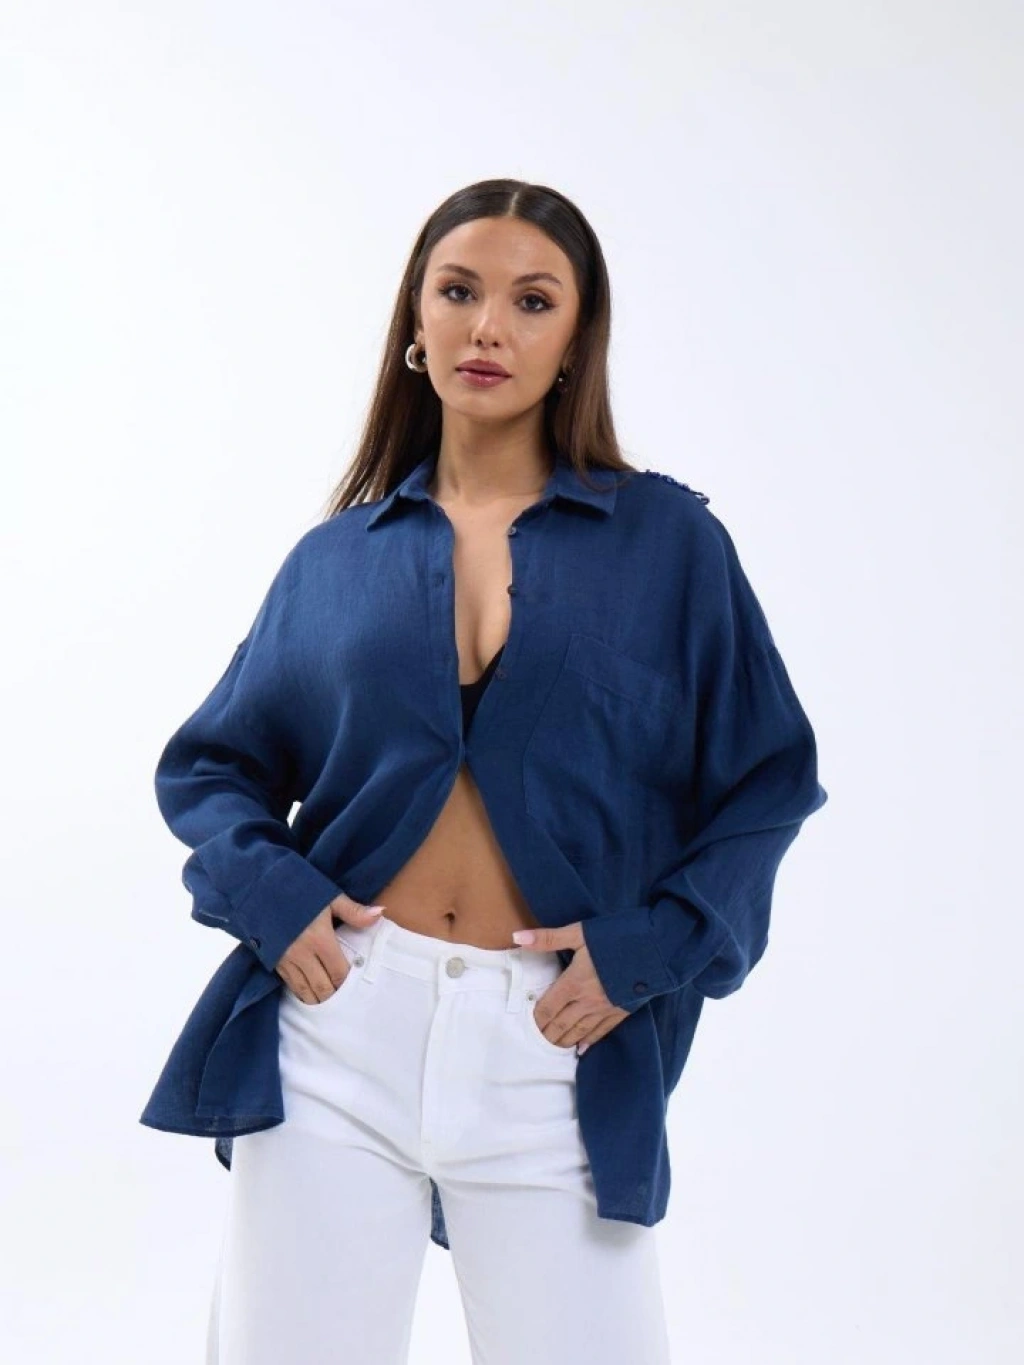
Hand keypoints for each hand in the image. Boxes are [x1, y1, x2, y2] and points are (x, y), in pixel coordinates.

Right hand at [275, 893, 384, 1004]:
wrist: (258, 887)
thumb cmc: (297, 889)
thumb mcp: (328, 896)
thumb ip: (353, 910)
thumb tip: (380, 914)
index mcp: (320, 939)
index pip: (339, 972)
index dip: (348, 982)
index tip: (357, 985)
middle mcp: (302, 954)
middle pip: (323, 988)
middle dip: (334, 995)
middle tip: (345, 999)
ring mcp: (286, 959)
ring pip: (305, 991)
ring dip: (318, 998)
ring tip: (328, 1001)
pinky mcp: (273, 960)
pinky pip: (290, 984)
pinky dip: (301, 992)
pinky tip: (309, 992)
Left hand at [511, 922, 630, 1053]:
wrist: (656, 948)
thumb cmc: (616, 937)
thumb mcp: (579, 933)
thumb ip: (547, 938)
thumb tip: (517, 937)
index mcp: (573, 982)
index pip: (547, 1007)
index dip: (535, 1018)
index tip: (526, 1025)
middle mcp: (587, 1001)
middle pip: (560, 1024)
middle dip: (546, 1035)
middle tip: (535, 1044)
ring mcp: (604, 1009)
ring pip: (578, 1032)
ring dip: (564, 1041)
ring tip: (553, 1048)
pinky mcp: (621, 1011)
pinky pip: (601, 1032)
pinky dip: (588, 1042)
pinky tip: (581, 1049)